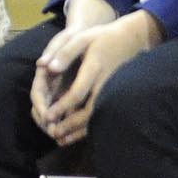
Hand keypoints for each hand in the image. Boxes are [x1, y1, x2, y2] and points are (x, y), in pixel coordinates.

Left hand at [31, 10, 162, 145]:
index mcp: (94, 68)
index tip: (47, 116)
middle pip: (89, 111)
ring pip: (97, 116)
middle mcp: (104, 83)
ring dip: (79, 130)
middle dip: (70, 124)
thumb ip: (64, 53)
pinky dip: (89, 127)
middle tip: (53, 133)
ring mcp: (112, 91)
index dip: (62, 106)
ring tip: (61, 139)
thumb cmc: (101, 37)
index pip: (78, 92)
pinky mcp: (114, 95)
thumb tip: (46, 67)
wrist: (131, 39)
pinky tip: (75, 135)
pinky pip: (101, 114)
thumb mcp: (81, 38)